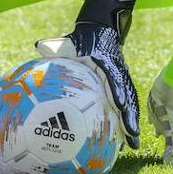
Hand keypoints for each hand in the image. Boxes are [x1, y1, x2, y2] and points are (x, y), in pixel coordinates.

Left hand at [36, 0, 139, 148]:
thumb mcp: (69, 41)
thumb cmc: (82, 39)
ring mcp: (123, 80)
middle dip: (130, 115)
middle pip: (127, 96)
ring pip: (130, 103)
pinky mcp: (123, 86)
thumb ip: (56, 45)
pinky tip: (125, 139)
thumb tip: (39, 45)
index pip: (114, 77)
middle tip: (131, 132)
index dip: (117, 90)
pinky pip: (127, 105)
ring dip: (132, 123)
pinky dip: (127, 121)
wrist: (101, 29)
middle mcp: (118, 73)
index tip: (119, 103)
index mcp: (106, 62)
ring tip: (133, 144)